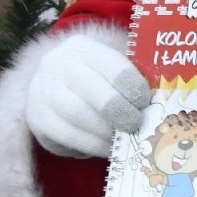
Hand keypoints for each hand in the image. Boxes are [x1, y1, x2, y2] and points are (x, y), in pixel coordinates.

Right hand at [24, 32, 150, 158]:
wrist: (50, 86)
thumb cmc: (92, 79)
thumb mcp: (107, 70)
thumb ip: (129, 80)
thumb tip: (158, 102)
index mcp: (81, 47)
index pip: (111, 64)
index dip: (132, 86)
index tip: (145, 102)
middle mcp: (57, 65)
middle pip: (93, 89)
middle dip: (120, 110)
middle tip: (137, 124)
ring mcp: (42, 91)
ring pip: (78, 113)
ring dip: (106, 130)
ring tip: (124, 138)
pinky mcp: (37, 118)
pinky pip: (67, 134)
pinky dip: (92, 144)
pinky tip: (108, 148)